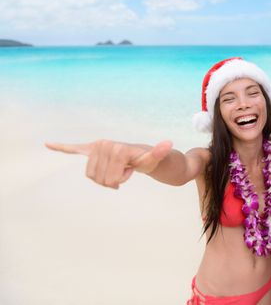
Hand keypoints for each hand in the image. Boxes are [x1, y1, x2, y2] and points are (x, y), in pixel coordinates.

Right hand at [45, 140, 172, 188]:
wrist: (148, 155)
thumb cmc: (151, 160)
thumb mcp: (155, 159)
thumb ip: (159, 152)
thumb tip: (168, 143)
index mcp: (115, 148)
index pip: (108, 178)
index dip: (119, 180)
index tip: (130, 173)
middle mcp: (103, 144)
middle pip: (96, 178)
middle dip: (111, 180)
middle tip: (124, 172)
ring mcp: (97, 146)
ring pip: (91, 175)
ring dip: (104, 178)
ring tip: (117, 169)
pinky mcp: (91, 148)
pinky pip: (73, 149)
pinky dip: (61, 147)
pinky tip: (48, 144)